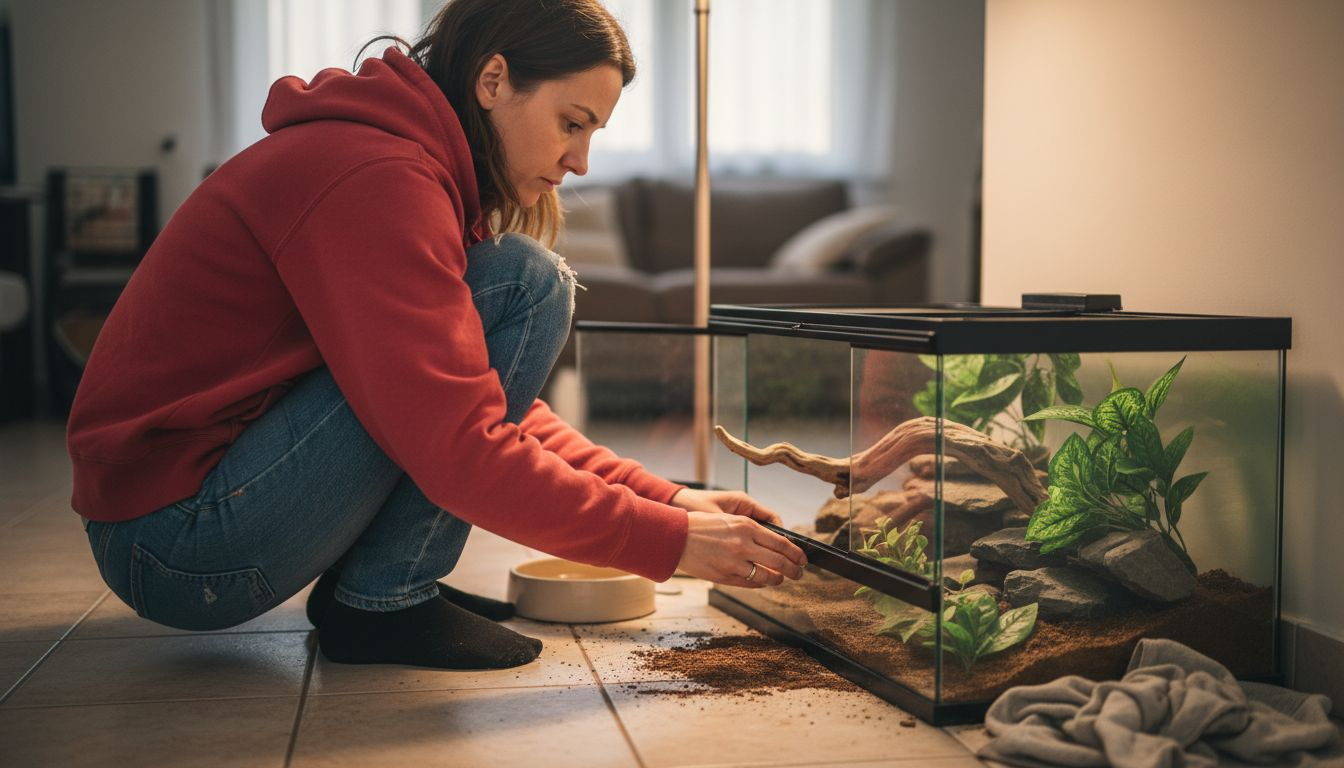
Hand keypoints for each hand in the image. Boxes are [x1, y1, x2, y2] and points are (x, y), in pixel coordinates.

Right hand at [670, 490, 807, 587]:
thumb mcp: (730, 520)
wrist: (675, 537)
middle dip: (794, 569)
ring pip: (768, 576)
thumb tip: (775, 544)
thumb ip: (752, 531)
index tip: (802, 558)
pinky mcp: (725, 576)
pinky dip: (761, 583)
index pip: (782, 543)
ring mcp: (734, 562)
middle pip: (780, 561)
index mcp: (746, 526)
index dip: (796, 553)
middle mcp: (743, 544)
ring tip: (782, 578)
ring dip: (778, 579)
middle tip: (799, 572)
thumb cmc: (701, 526)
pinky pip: (751, 583)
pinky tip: (764, 581)